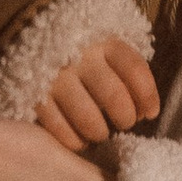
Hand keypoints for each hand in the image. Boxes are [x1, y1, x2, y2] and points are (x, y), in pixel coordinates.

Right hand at [37, 35, 159, 149]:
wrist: (31, 39)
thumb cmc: (82, 55)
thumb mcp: (107, 52)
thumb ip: (128, 74)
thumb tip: (147, 112)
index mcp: (104, 43)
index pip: (135, 70)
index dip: (147, 97)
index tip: (149, 114)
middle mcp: (80, 57)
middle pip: (113, 96)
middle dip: (125, 118)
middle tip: (124, 124)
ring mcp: (56, 76)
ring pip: (88, 117)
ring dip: (100, 132)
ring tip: (100, 133)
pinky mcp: (36, 96)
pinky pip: (58, 127)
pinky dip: (74, 140)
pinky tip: (80, 141)